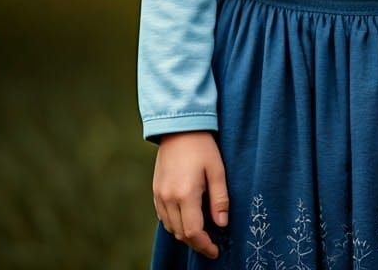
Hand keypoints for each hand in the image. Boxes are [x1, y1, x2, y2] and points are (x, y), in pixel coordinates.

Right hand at [152, 131, 229, 258]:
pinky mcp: (155, 191)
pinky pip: (163, 217)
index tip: (215, 251)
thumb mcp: (217, 170)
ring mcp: (159, 195)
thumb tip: (222, 225)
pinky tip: (186, 218)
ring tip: (201, 233)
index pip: (193, 232)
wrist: (179, 127)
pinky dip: (174, 224)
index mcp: (186, 194)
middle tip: (210, 244)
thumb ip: (220, 199)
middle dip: (196, 243)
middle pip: (180, 234)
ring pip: (170, 228)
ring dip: (185, 234)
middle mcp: (169, 198)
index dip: (205, 246)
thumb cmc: (202, 147)